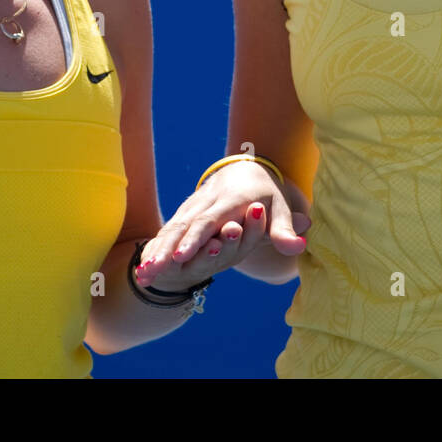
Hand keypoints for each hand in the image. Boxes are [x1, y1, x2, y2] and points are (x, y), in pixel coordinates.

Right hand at [134, 160, 309, 289]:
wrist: (245, 168)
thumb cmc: (266, 195)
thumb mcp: (280, 209)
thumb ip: (285, 230)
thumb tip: (299, 247)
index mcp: (231, 201)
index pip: (210, 220)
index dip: (196, 238)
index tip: (182, 256)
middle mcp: (207, 202)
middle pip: (184, 226)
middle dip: (168, 248)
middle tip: (153, 270)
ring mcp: (192, 206)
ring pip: (171, 228)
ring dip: (157, 251)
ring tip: (144, 273)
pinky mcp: (184, 213)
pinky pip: (167, 230)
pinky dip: (154, 248)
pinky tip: (142, 269)